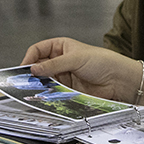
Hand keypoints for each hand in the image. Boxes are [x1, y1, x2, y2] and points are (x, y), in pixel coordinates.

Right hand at [21, 37, 143, 105]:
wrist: (120, 80)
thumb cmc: (103, 61)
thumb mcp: (76, 58)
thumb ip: (54, 65)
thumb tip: (34, 69)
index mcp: (61, 46)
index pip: (39, 50)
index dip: (30, 58)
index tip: (24, 68)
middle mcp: (60, 61)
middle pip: (39, 66)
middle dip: (32, 73)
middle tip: (24, 82)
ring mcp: (64, 76)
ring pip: (44, 80)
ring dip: (39, 85)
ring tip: (34, 90)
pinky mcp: (68, 90)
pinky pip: (53, 92)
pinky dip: (47, 94)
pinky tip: (44, 96)